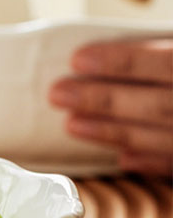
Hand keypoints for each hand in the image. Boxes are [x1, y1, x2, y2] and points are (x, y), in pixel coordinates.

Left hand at [49, 37, 172, 174]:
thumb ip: (163, 55)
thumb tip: (100, 55)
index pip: (167, 62)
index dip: (124, 61)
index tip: (77, 59)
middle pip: (158, 104)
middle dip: (104, 99)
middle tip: (56, 94)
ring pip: (163, 137)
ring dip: (114, 132)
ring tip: (71, 124)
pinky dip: (152, 163)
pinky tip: (122, 159)